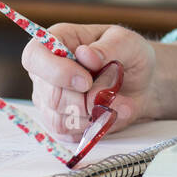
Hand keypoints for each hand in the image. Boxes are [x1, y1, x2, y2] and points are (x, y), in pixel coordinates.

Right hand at [21, 23, 159, 139]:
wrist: (141, 83)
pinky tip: (111, 113)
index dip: (56, 72)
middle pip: (51, 95)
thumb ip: (108, 48)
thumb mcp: (128, 42)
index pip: (35, 56)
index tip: (86, 81)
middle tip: (112, 91)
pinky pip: (70, 134)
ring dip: (94, 114)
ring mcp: (49, 99)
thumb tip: (85, 54)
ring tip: (118, 101)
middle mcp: (46, 72)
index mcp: (58, 41)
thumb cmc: (130, 56)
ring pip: (60, 120)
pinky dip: (96, 126)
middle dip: (86, 99)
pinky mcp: (60, 123)